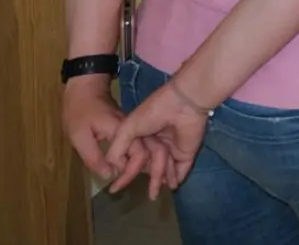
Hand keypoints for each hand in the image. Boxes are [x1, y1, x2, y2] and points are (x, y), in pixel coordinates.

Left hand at [62, 77, 174, 197]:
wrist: (86, 86)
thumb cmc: (80, 110)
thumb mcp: (79, 135)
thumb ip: (93, 157)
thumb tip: (108, 176)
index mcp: (123, 129)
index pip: (138, 153)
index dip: (131, 171)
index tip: (117, 187)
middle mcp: (135, 128)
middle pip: (153, 151)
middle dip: (157, 173)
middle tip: (153, 193)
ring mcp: (136, 126)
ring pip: (154, 148)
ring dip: (158, 167)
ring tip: (158, 184)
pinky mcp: (135, 126)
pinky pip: (148, 144)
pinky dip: (150, 159)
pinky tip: (147, 170)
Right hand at [102, 81, 209, 196]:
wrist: (182, 104)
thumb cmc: (153, 113)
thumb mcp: (127, 128)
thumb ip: (117, 148)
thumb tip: (111, 169)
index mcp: (142, 136)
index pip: (133, 159)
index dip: (125, 173)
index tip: (114, 189)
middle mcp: (157, 143)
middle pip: (149, 166)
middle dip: (147, 179)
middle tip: (143, 193)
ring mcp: (172, 148)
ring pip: (164, 170)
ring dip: (159, 180)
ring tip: (154, 194)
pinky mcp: (186, 152)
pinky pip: (181, 170)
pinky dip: (176, 178)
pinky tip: (171, 187)